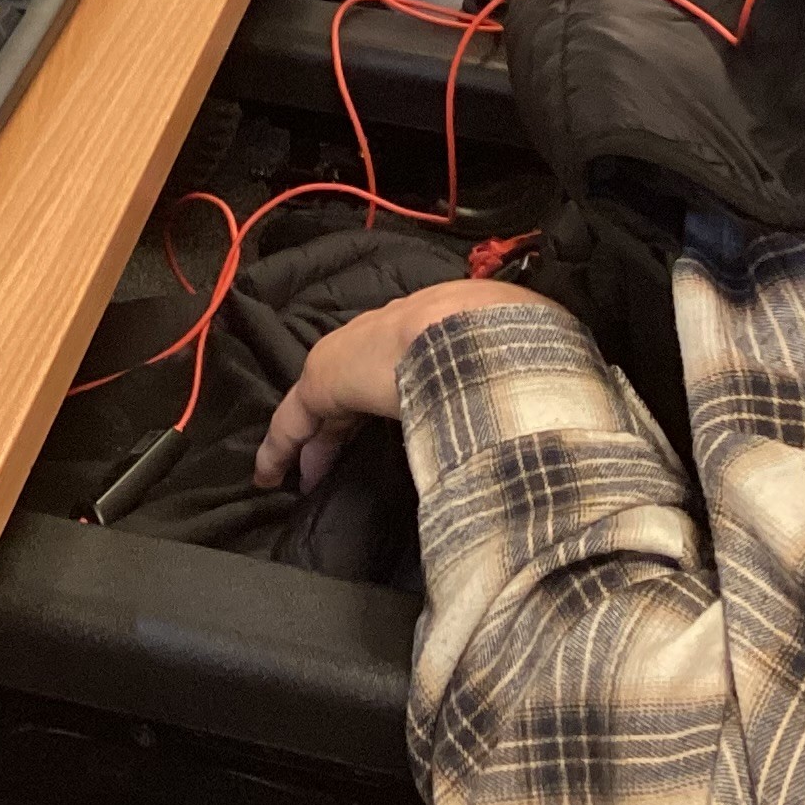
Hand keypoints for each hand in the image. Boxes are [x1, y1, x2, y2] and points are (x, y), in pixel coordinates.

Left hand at [252, 280, 541, 490]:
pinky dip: (280, 448)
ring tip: (300, 477)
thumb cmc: (506, 343)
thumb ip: (507, 384)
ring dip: (313, 442)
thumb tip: (535, 419)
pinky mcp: (324, 382)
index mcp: (433, 327)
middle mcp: (385, 335)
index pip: (401, 364)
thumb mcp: (514, 359)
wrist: (473, 329)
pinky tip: (269, 474)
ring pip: (321, 406)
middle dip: (344, 425)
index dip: (390, 393)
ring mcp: (351, 356)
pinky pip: (294, 421)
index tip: (391, 415)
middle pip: (354, 386)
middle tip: (333, 463)